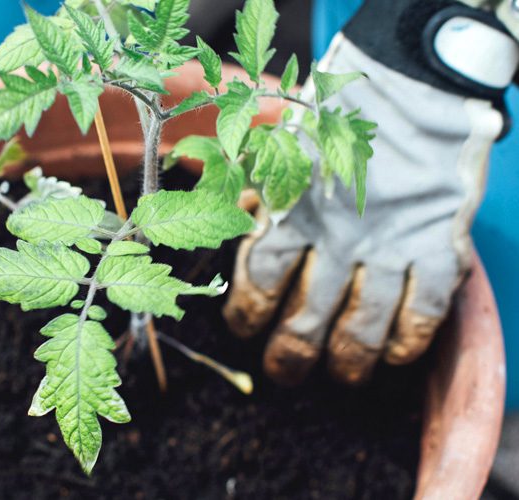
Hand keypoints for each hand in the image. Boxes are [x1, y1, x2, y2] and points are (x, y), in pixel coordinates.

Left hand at [223, 2, 516, 384]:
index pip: (258, 281)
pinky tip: (395, 353)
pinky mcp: (439, 245)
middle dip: (290, 356)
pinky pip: (425, 312)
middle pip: (306, 319)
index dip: (246, 314)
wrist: (410, 86)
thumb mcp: (276, 146)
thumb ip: (248, 187)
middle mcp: (337, 236)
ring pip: (364, 327)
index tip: (244, 328)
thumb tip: (217, 212)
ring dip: (348, 361)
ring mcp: (391, 245)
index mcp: (290, 209)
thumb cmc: (332, 118)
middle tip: (284, 371)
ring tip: (340, 374)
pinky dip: (409, 342)